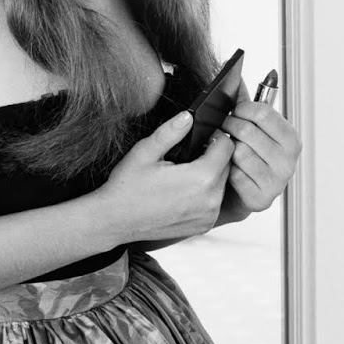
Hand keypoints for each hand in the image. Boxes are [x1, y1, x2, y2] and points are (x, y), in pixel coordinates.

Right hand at [99, 111, 232, 243]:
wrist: (116, 220)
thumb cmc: (127, 187)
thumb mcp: (146, 151)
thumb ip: (170, 131)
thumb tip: (188, 116)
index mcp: (200, 178)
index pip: (227, 148)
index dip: (217, 136)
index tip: (203, 135)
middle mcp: (211, 200)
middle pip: (227, 166)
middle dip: (214, 155)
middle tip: (190, 152)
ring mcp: (208, 216)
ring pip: (222, 185)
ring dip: (211, 175)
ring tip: (186, 171)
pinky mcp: (204, 226)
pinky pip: (214, 202)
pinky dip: (206, 194)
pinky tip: (184, 190)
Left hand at [221, 84, 299, 213]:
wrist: (235, 192)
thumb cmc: (243, 152)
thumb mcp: (247, 125)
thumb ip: (243, 100)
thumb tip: (235, 75)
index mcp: (290, 138)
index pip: (262, 112)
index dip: (241, 109)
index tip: (233, 111)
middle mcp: (289, 161)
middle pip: (247, 131)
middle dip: (228, 127)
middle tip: (222, 129)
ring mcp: (277, 182)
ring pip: (239, 152)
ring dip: (225, 150)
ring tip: (224, 150)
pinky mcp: (262, 199)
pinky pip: (234, 175)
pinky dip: (225, 171)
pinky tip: (227, 171)